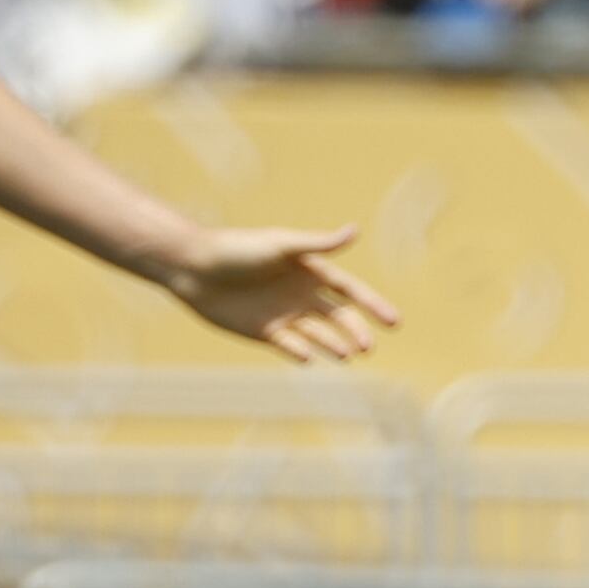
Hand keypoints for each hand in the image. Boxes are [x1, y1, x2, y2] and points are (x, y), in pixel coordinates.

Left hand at [167, 225, 401, 362]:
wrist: (194, 268)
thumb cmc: (237, 249)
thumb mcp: (281, 244)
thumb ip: (318, 244)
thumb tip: (355, 230)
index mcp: (310, 271)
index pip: (350, 291)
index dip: (373, 305)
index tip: (394, 322)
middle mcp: (302, 294)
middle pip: (339, 317)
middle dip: (356, 331)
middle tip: (368, 346)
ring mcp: (285, 315)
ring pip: (319, 335)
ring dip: (335, 345)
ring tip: (348, 354)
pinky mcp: (265, 333)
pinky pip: (291, 346)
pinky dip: (302, 352)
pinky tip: (309, 357)